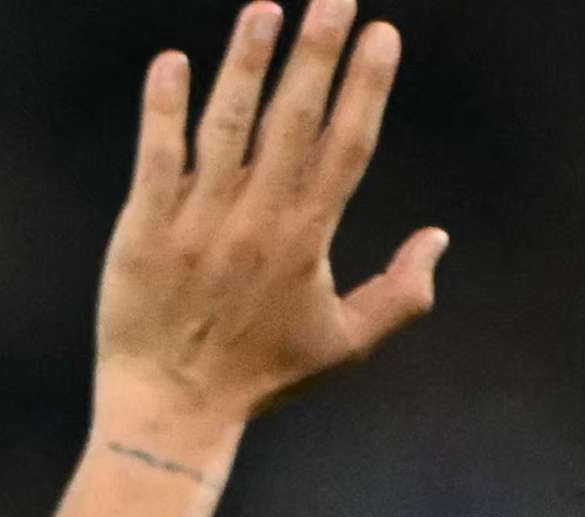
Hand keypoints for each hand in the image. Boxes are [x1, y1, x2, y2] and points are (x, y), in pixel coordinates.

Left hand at [95, 0, 446, 421]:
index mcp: (307, 238)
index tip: (382, 34)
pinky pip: (156, 159)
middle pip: (294, 120)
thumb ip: (401, 294)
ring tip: (265, 9)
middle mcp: (257, 220)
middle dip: (317, 53)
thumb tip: (439, 239)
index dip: (366, 87)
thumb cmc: (259, 378)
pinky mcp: (145, 230)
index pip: (346, 146)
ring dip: (246, 63)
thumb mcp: (344, 345)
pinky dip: (163, 111)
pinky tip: (171, 63)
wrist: (172, 409)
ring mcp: (199, 221)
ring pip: (227, 127)